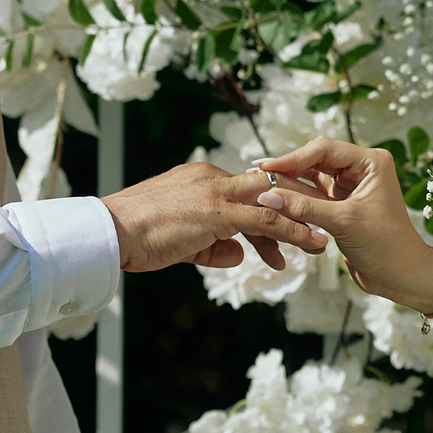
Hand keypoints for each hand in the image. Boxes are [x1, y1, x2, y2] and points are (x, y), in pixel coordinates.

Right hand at [104, 161, 327, 272]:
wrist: (111, 233)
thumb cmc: (136, 238)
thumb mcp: (182, 243)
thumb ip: (213, 246)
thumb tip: (238, 254)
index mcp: (202, 179)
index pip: (246, 191)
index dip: (271, 210)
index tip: (291, 223)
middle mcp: (213, 178)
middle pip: (266, 188)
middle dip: (296, 207)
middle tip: (319, 224)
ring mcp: (216, 192)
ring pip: (272, 202)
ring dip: (301, 222)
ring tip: (321, 243)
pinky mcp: (217, 212)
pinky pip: (264, 220)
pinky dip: (291, 231)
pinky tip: (307, 244)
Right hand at [251, 137, 432, 309]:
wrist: (401, 276)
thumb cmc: (385, 246)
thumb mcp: (343, 222)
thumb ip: (304, 206)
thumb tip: (267, 195)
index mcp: (370, 162)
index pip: (324, 149)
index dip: (293, 157)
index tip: (266, 167)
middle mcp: (360, 169)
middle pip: (315, 160)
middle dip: (288, 169)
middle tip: (258, 176)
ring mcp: (349, 187)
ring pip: (311, 178)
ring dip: (290, 185)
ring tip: (262, 188)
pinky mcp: (340, 205)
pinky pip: (312, 196)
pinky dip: (296, 200)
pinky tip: (276, 202)